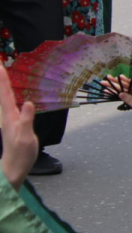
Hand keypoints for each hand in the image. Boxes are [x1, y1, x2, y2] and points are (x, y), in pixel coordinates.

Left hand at [0, 62, 37, 188]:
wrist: (14, 169)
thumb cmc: (21, 155)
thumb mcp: (26, 138)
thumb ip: (27, 120)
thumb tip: (28, 102)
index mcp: (10, 117)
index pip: (5, 95)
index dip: (3, 80)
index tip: (0, 66)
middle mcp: (8, 116)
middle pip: (3, 94)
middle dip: (1, 79)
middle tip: (0, 64)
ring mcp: (10, 120)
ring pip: (5, 98)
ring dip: (4, 85)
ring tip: (3, 74)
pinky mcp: (14, 124)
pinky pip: (11, 104)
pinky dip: (10, 95)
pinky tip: (12, 93)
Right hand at [103, 75, 131, 118]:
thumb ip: (130, 100)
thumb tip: (120, 94)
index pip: (131, 82)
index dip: (123, 80)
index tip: (117, 77)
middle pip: (124, 84)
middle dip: (114, 81)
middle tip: (105, 79)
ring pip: (122, 87)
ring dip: (113, 86)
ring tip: (104, 84)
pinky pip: (123, 93)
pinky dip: (116, 91)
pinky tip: (109, 91)